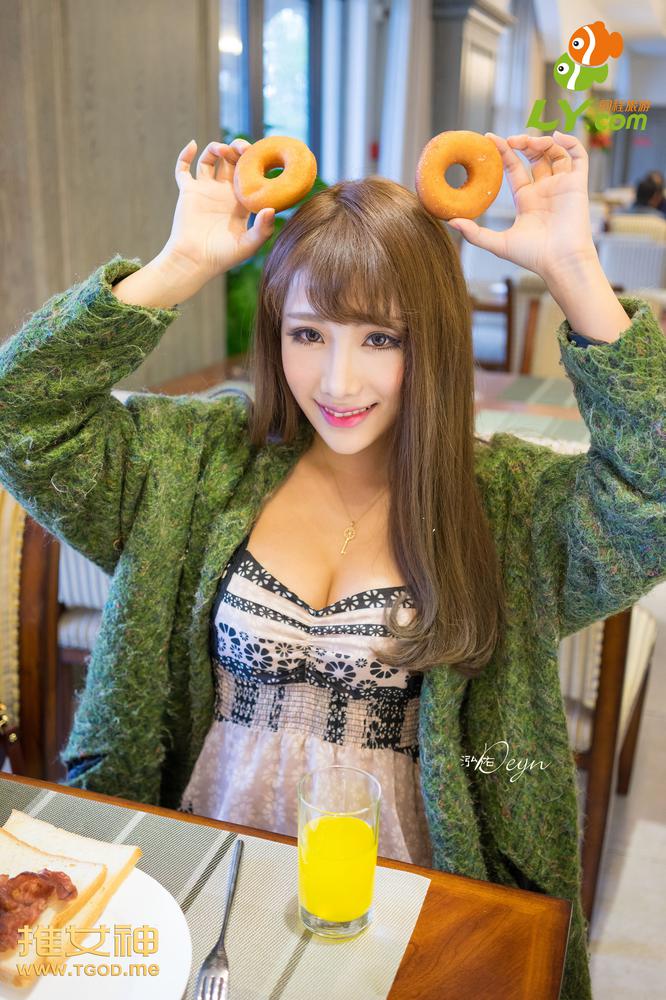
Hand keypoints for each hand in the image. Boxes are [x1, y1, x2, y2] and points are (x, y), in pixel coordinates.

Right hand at [161, 138, 275, 278]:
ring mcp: (205, 190)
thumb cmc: (223, 257)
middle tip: (241, 147)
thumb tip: (271, 209)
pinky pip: (183, 169)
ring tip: (221, 149)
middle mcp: (224, 193)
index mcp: (241, 201)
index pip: (250, 174)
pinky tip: (193, 145)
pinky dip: (186, 155)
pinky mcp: (188, 191)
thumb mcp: (248, 245)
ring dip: (215, 149)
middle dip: (236, 150)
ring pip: (210, 160)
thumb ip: (263, 229)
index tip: (258, 154)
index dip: (254, 161)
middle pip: (231, 162)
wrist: (195, 261)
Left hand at [448, 130, 597, 281]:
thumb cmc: (532, 256)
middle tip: (509, 140)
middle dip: (522, 143)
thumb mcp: (498, 244)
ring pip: (554, 152)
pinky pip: (578, 156)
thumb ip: (475, 233)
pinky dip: (570, 142)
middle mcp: (544, 189)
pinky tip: (557, 136)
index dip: (503, 151)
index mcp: (526, 199)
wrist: (560, 262)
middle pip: (534, 156)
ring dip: (541, 141)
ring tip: (527, 142)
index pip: (514, 167)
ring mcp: (561, 185)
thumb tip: (449, 222)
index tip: (489, 138)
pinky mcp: (578, 184)